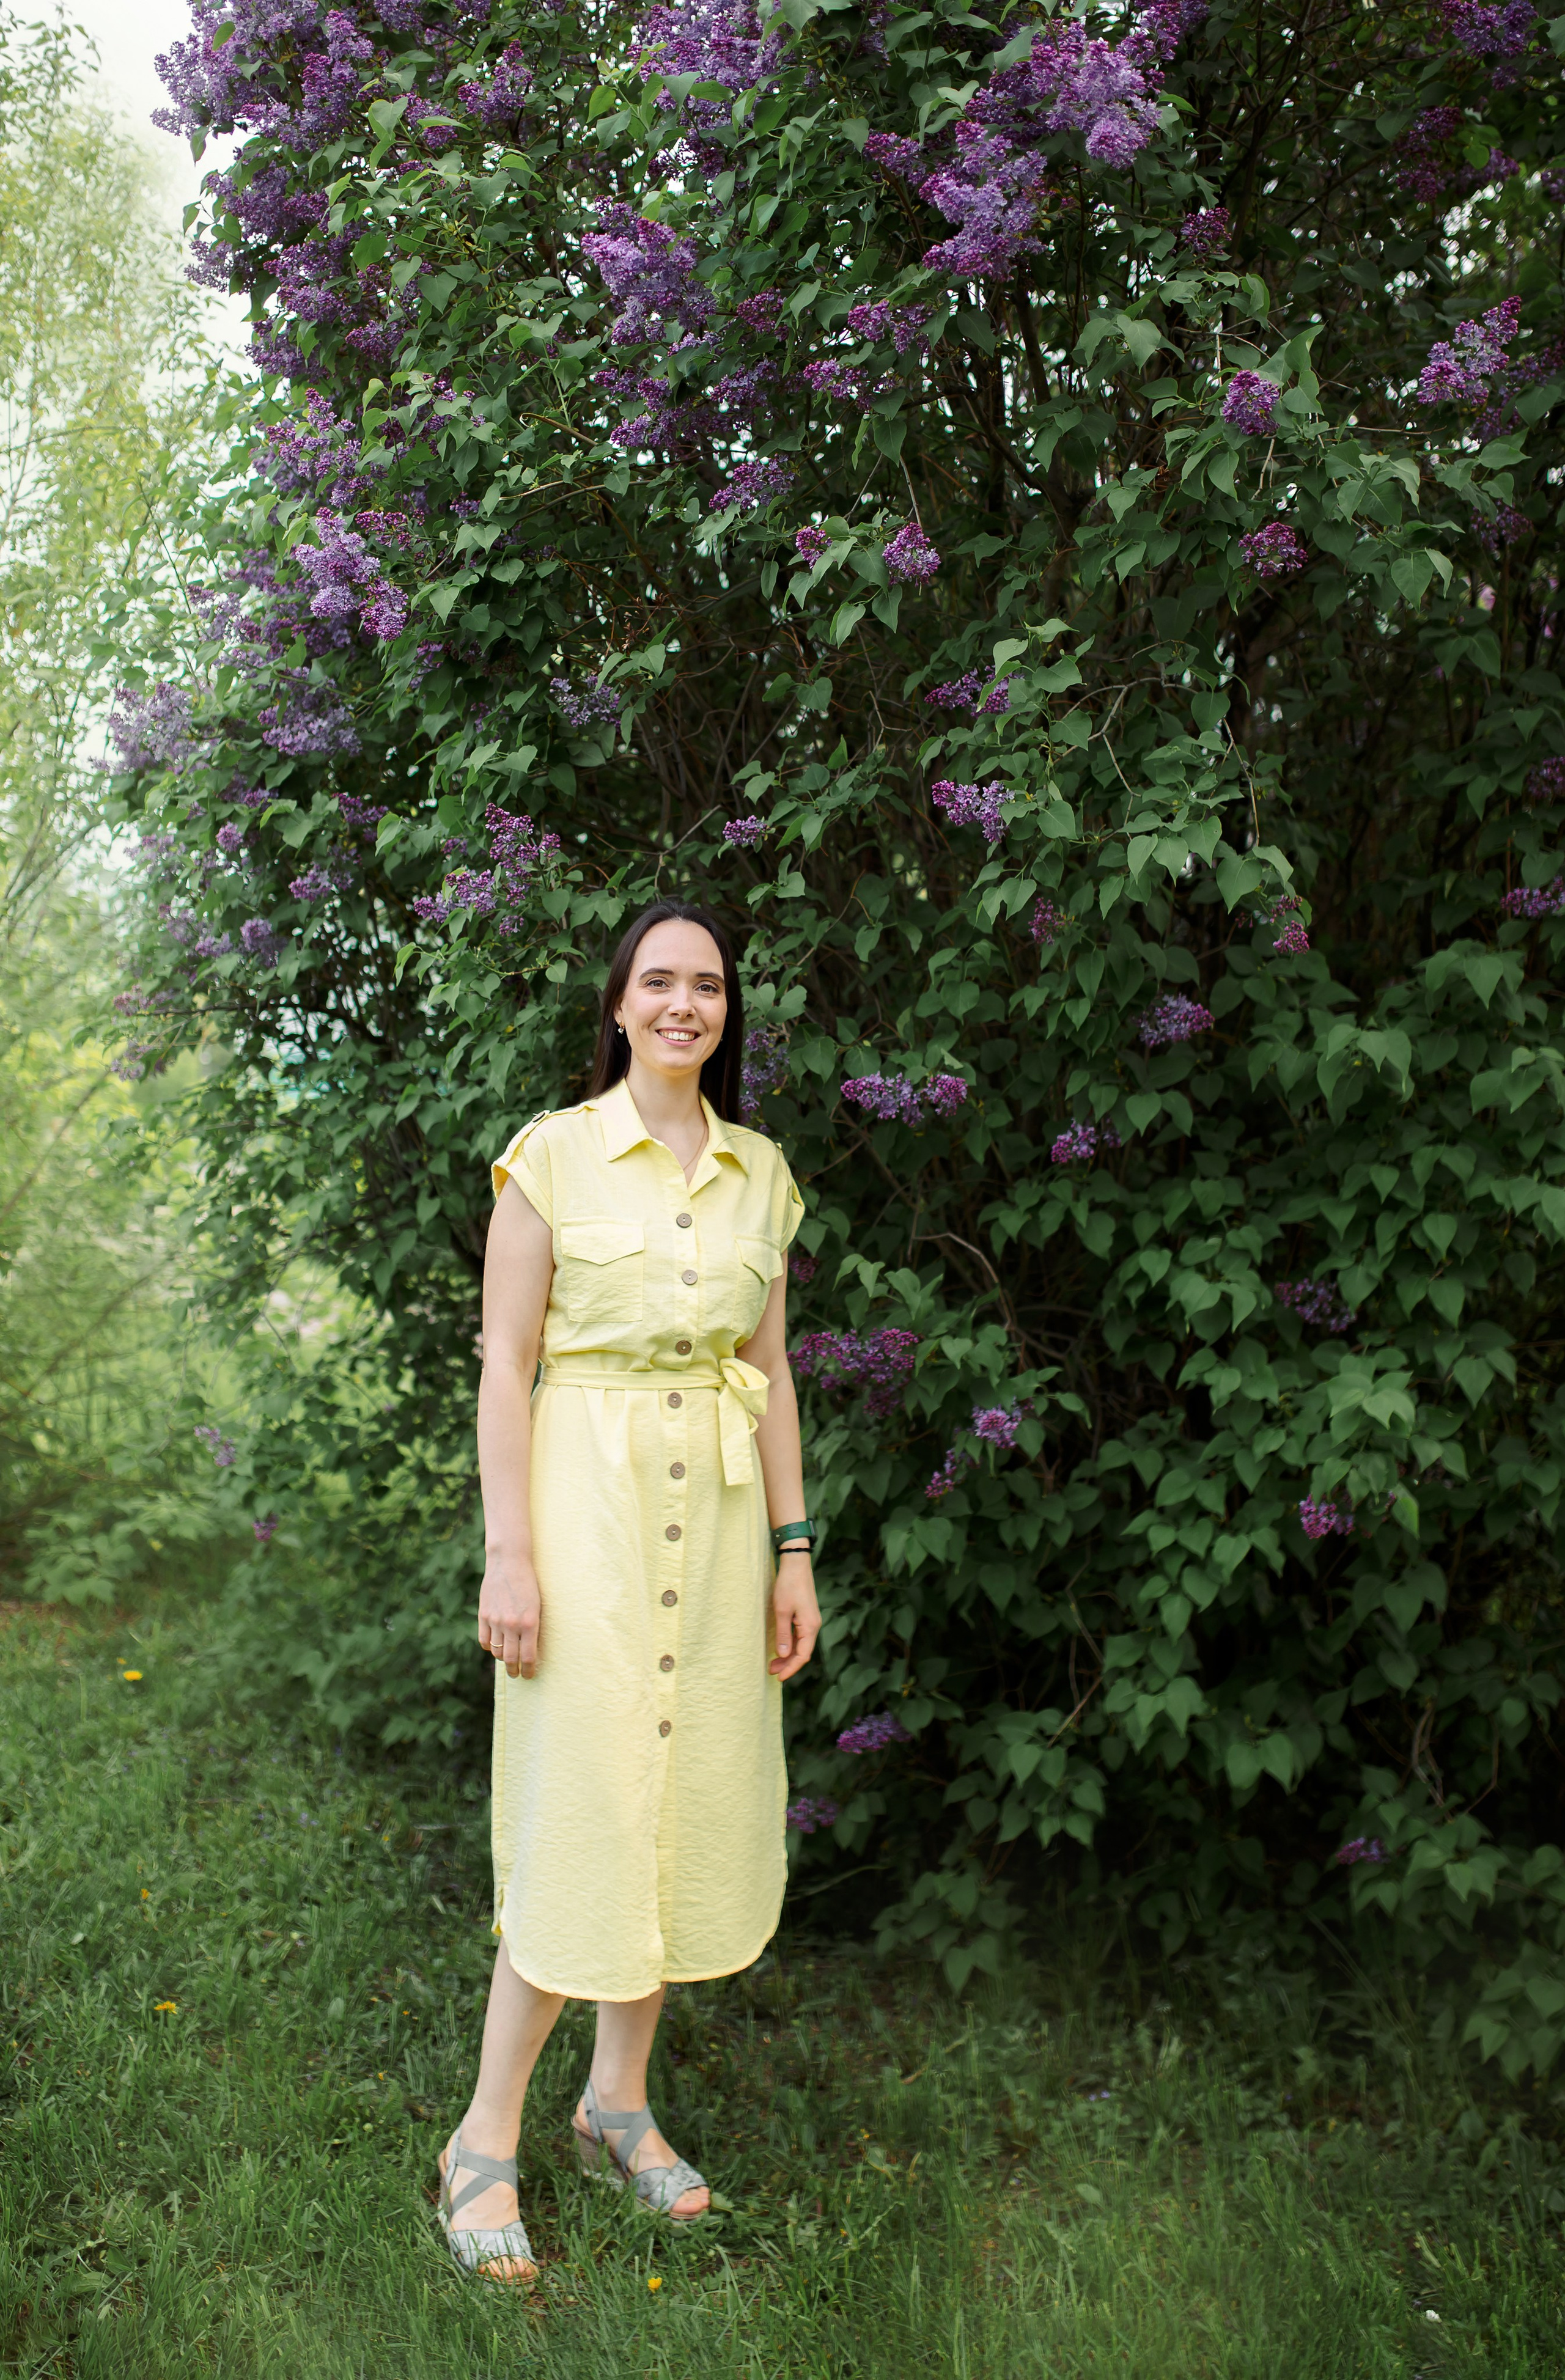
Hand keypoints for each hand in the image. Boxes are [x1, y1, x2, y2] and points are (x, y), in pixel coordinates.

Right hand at [478, 1556, 541, 1678]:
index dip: (528, 1670)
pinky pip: (484, 1640)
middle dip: (515, 1671)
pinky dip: (489, 1647)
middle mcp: (511, 1624)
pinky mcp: (483, 1615)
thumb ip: (532, 1628)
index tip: (529, 1675)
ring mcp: (495, 1620)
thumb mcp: (537, 1606)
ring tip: (508, 1661)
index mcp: (529, 1623)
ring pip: (497, 1651)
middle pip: (511, 1659)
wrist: (509, 1562)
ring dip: (503, 1659)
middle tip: (517, 1675)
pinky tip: (494, 1646)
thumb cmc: (529, 1583)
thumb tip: (529, 1650)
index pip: (528, 1657)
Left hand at [769, 1552, 819, 1679]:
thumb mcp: (782, 1611)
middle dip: (788, 1664)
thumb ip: (783, 1634)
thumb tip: (783, 1654)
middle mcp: (813, 1626)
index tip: (778, 1678)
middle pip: (802, 1652)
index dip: (791, 1669)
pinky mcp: (805, 1616)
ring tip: (772, 1663)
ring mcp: (810, 1621)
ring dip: (788, 1655)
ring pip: (801, 1645)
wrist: (796, 1564)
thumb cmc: (789, 1586)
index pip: (803, 1656)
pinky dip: (790, 1645)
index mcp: (810, 1627)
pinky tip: (780, 1648)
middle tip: (771, 1671)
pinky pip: (799, 1636)